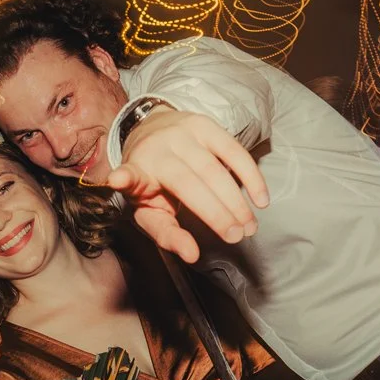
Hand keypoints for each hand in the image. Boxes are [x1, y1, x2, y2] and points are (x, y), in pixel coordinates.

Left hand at [106, 108, 268, 263]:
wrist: (152, 130)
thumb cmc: (153, 181)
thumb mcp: (149, 210)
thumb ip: (167, 234)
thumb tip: (192, 254)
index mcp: (137, 171)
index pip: (129, 176)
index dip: (125, 178)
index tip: (118, 180)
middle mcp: (157, 149)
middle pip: (188, 183)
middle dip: (214, 212)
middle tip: (235, 236)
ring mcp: (182, 134)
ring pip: (214, 169)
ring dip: (235, 200)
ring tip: (248, 226)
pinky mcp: (204, 125)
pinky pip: (233, 150)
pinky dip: (250, 176)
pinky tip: (260, 198)